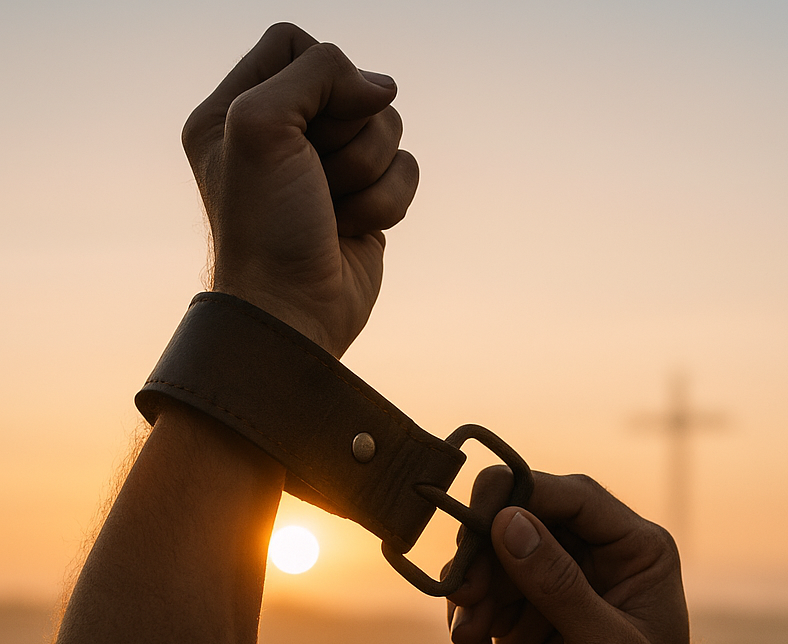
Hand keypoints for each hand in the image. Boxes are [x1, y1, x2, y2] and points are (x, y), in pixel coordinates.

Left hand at [181, 23, 418, 355]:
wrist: (294, 311)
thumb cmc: (266, 227)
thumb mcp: (262, 125)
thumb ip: (317, 74)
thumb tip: (382, 87)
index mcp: (237, 109)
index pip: (294, 44)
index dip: (318, 73)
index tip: (312, 121)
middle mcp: (284, 135)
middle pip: (350, 86)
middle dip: (346, 132)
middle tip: (317, 176)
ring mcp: (328, 170)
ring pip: (386, 128)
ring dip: (368, 172)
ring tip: (335, 209)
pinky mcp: (367, 201)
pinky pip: (406, 170)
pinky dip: (388, 201)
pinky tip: (354, 229)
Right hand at [447, 471, 730, 643]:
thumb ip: (559, 585)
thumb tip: (507, 522)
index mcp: (631, 547)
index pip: (572, 496)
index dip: (521, 493)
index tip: (478, 518)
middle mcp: (590, 553)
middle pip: (521, 517)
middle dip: (483, 550)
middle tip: (466, 593)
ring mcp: (551, 580)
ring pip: (490, 556)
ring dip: (469, 591)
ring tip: (468, 635)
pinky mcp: (520, 612)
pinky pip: (478, 597)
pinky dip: (465, 621)